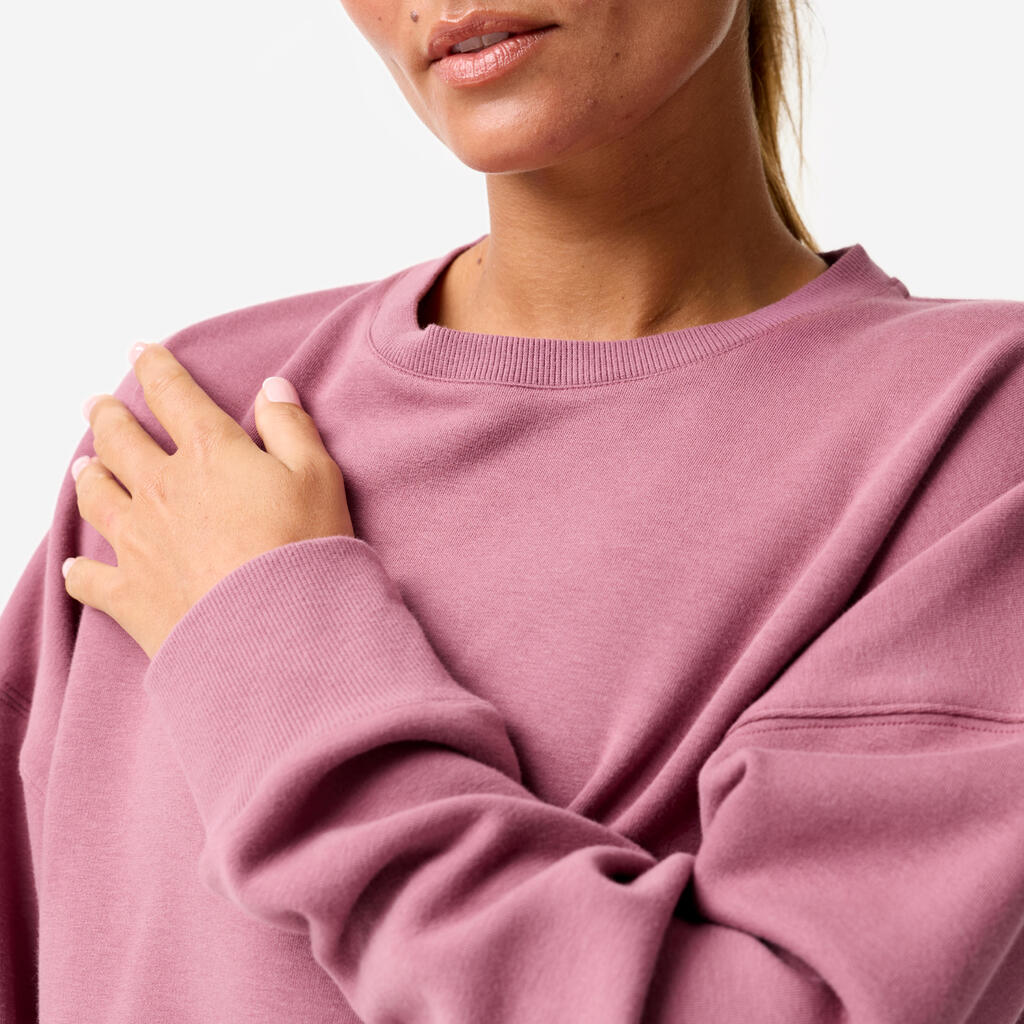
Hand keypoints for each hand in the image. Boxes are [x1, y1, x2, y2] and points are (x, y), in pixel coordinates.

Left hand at [63, 342, 355, 659]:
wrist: (276, 629)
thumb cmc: (304, 549)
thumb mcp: (318, 475)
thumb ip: (291, 427)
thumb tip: (272, 387)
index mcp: (210, 455)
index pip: (174, 396)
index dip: (156, 368)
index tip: (142, 351)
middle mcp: (162, 489)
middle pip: (121, 441)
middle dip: (108, 417)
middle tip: (99, 405)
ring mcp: (139, 541)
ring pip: (97, 496)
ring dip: (89, 476)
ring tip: (84, 466)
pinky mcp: (129, 593)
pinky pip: (90, 578)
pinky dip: (81, 569)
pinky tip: (76, 566)